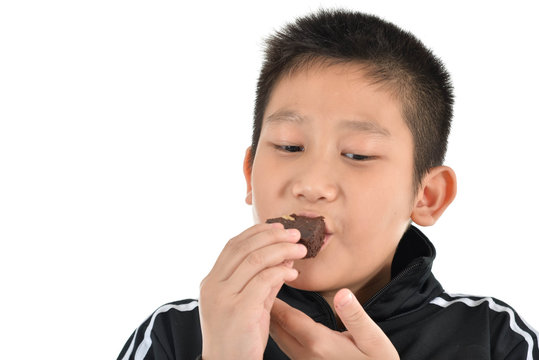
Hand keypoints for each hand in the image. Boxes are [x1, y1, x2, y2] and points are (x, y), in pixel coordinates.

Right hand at [199, 223, 306, 359]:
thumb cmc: (241, 339)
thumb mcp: (250, 305)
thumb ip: (264, 281)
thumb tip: (284, 257)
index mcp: (211, 282)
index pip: (233, 245)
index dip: (256, 232)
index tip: (277, 227)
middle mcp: (213, 286)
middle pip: (243, 247)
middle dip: (272, 236)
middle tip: (294, 234)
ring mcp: (223, 297)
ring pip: (254, 260)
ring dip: (281, 250)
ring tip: (300, 249)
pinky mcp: (239, 310)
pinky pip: (263, 280)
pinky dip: (281, 271)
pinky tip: (293, 273)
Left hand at [269, 288, 398, 358]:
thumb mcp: (373, 340)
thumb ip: (355, 317)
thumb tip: (342, 294)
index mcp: (319, 343)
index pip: (286, 317)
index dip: (274, 296)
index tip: (265, 276)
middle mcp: (305, 354)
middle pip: (275, 327)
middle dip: (266, 304)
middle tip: (260, 281)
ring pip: (278, 336)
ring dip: (271, 316)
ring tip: (267, 294)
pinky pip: (285, 343)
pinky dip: (279, 327)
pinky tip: (282, 318)